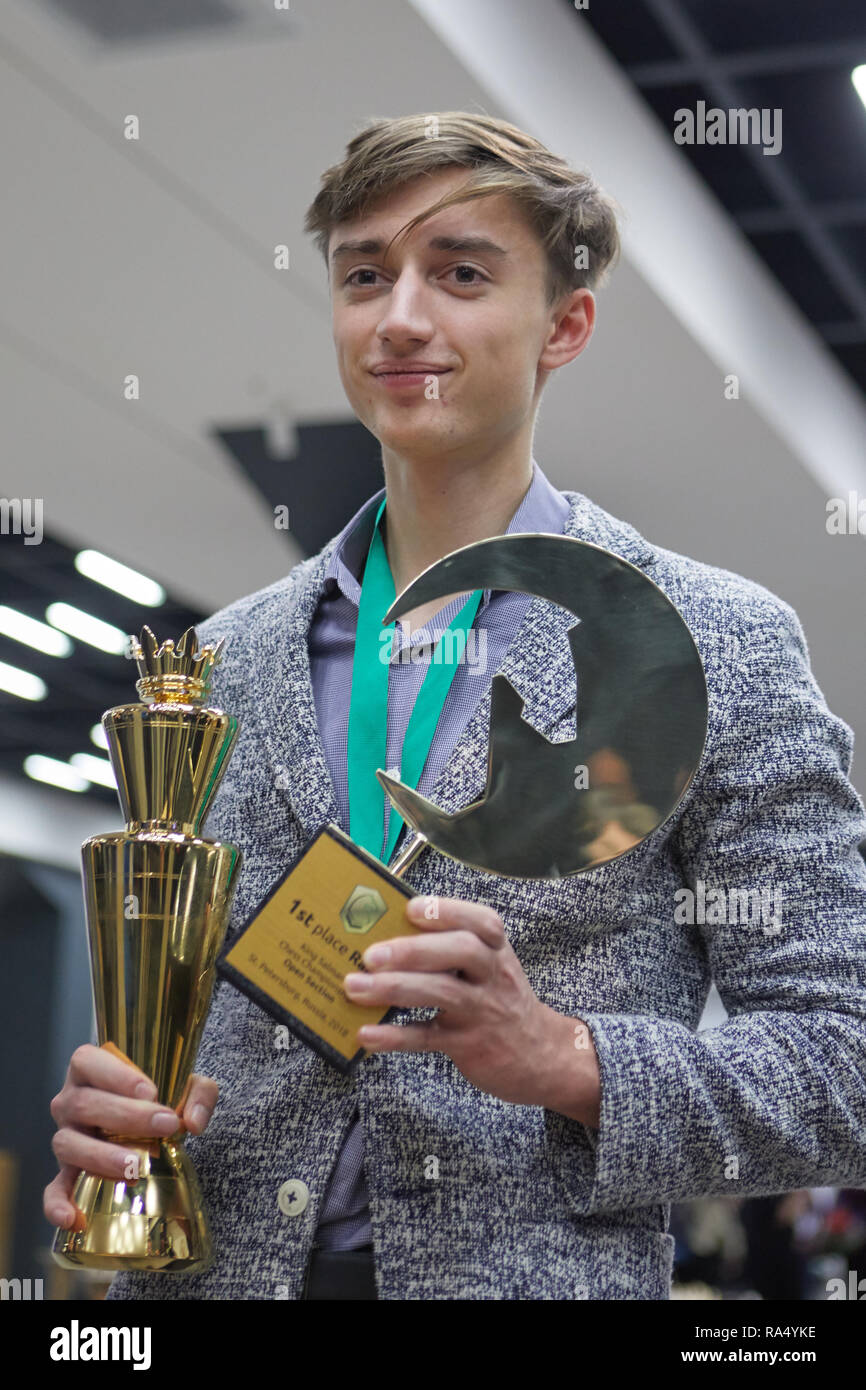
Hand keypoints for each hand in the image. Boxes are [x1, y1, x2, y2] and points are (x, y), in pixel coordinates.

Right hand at [44, 1044, 217, 1229]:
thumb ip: (199, 1094)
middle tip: (165, 1126)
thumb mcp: (184, 1082)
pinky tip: (74, 1219)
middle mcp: (69, 1100)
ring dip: (102, 1156)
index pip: (88, 1062)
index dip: (116, 1076)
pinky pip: (54, 1188)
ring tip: (136, 1166)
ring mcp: (66, 1136)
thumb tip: (193, 1123)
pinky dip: (57, 1204)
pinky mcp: (67, 1170)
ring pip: (69, 1143)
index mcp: (88, 1068)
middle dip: (126, 1116)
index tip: (151, 1092)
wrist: (144, 1117)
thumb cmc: (158, 1093)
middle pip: (84, 1104)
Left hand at [344, 895, 600, 1123]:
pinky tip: (367, 1034)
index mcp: (496, 949)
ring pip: (443, 993)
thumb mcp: (488, 967)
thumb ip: (448, 949)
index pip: (480, 921)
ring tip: (355, 987)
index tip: (410, 908)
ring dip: (395, 988)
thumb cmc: (498, 999)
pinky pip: (430, 1039)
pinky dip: (396, 1036)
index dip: (446, 911)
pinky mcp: (470, 1046)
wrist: (540, 1056)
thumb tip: (385, 935)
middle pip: (462, 951)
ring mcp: (483, 1011)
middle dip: (414, 950)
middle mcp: (494, 975)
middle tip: (371, 954)